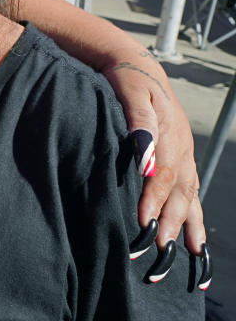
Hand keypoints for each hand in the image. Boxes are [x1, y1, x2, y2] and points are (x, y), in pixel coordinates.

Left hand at [101, 50, 204, 254]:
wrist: (137, 66)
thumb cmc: (128, 80)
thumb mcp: (131, 93)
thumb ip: (139, 122)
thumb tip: (144, 153)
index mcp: (169, 135)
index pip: (162, 175)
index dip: (153, 201)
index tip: (144, 224)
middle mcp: (181, 149)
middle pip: (179, 192)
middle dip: (170, 223)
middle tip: (160, 252)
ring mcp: (184, 154)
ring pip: (190, 195)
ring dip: (188, 225)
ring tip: (189, 254)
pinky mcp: (181, 157)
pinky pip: (191, 190)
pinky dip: (193, 214)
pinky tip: (193, 235)